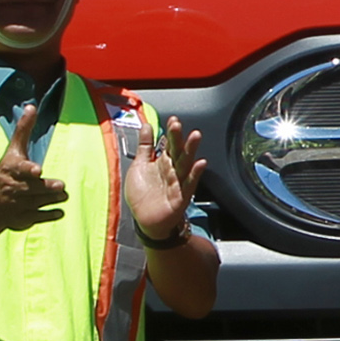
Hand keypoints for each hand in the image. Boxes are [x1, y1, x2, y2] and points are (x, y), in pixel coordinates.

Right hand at [0, 94, 68, 233]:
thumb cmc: (6, 173)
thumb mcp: (13, 151)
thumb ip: (23, 131)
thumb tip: (31, 106)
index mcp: (11, 170)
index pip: (20, 169)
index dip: (28, 170)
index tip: (37, 170)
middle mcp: (14, 187)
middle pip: (32, 188)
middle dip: (46, 187)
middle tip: (60, 186)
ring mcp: (18, 205)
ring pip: (38, 202)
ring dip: (51, 199)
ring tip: (63, 195)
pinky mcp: (23, 218)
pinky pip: (38, 217)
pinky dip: (49, 215)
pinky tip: (59, 212)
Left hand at [124, 99, 207, 240]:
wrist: (144, 221)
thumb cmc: (143, 195)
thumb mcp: (139, 166)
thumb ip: (144, 146)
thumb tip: (147, 126)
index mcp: (163, 162)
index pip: (169, 144)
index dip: (171, 132)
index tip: (173, 119)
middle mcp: (172, 170)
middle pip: (177, 151)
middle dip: (179, 138)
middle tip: (179, 125)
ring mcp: (178, 183)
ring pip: (186, 164)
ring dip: (191, 150)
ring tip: (195, 136)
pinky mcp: (181, 197)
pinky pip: (189, 184)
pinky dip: (195, 174)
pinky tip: (200, 163)